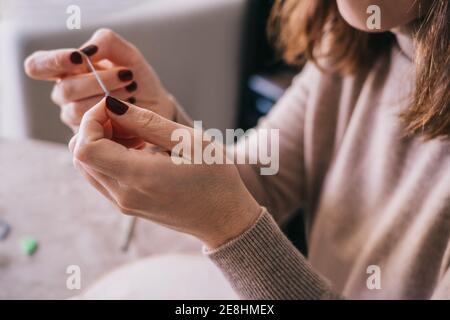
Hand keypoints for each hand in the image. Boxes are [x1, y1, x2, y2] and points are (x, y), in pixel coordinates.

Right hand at [24, 29, 175, 131]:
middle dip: (99, 81)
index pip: (37, 66)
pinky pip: (91, 127)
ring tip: (131, 92)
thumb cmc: (138, 80)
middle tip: (127, 76)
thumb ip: (107, 42)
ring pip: (77, 110)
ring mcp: (74, 118)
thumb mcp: (127, 54)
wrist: (157, 108)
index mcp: (68, 71)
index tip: (79, 59)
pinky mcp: (86, 138)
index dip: (53, 61)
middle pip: (65, 89)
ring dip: (109, 99)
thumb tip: (86, 51)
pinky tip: (129, 110)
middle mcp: (65, 94)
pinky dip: (114, 116)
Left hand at [69, 96, 260, 248]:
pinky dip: (108, 157)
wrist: (223, 218)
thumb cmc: (215, 178)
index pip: (85, 148)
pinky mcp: (127, 206)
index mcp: (139, 177)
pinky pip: (101, 177)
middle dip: (95, 129)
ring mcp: (123, 204)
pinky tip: (137, 150)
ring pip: (87, 167)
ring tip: (136, 135)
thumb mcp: (189, 142)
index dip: (91, 121)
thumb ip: (148, 123)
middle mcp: (124, 195)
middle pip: (80, 156)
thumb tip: (113, 106)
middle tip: (128, 120)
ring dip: (101, 143)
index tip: (114, 107)